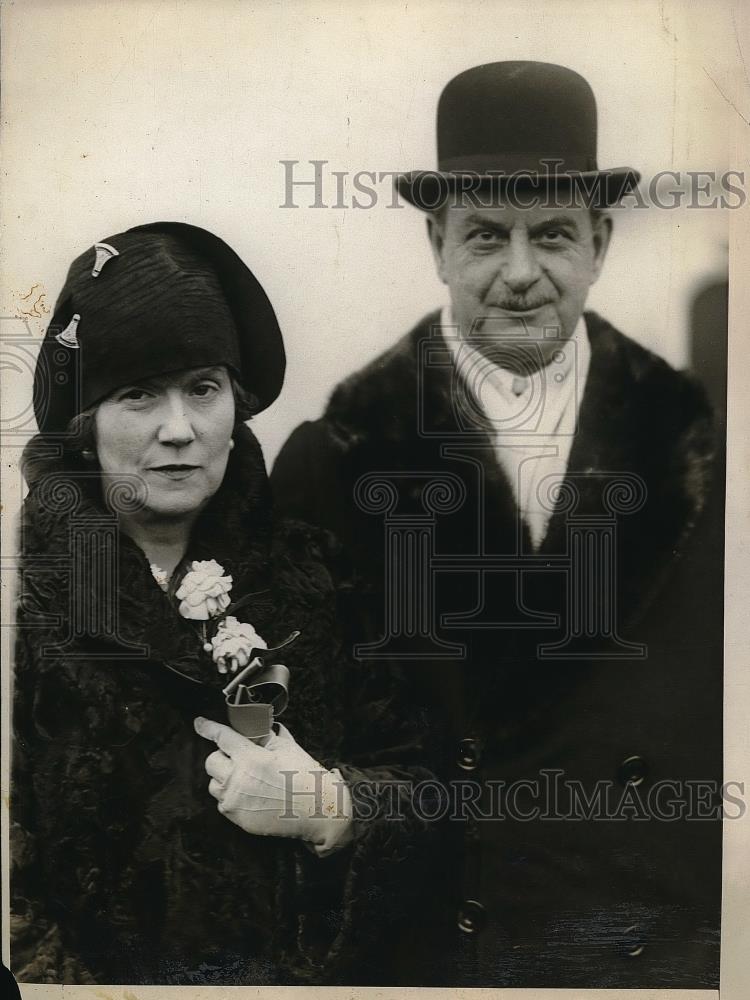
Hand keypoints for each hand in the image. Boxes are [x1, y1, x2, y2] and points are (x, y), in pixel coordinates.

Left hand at [194, 717, 352, 854]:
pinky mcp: (237, 818)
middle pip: (211, 761)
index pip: (221, 737)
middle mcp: (238, 779)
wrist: (317, 810)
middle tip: (237, 757)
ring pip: (213, 784)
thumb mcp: (287, 747)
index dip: (207, 728)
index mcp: (250, 757)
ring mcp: (235, 800)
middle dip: (221, 756)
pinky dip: (231, 796)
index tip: (199, 723)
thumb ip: (266, 735)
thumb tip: (257, 724)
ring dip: (224, 778)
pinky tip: (250, 794)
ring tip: (244, 778)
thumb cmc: (304, 776)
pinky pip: (222, 803)